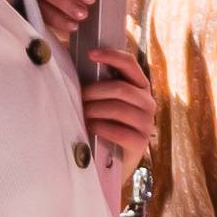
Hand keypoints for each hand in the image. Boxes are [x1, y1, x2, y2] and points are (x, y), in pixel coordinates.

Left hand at [76, 45, 160, 175]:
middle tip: (77, 98)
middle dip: (93, 91)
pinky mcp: (140, 143)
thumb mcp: (101, 101)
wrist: (110, 163)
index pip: (130, 63)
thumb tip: (68, 56)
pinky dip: (99, 127)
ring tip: (80, 114)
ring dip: (93, 110)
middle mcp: (147, 102)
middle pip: (120, 88)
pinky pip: (118, 131)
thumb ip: (94, 82)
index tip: (90, 54)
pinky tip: (88, 128)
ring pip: (117, 108)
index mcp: (139, 87)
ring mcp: (146, 123)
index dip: (111, 56)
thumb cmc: (102, 125)